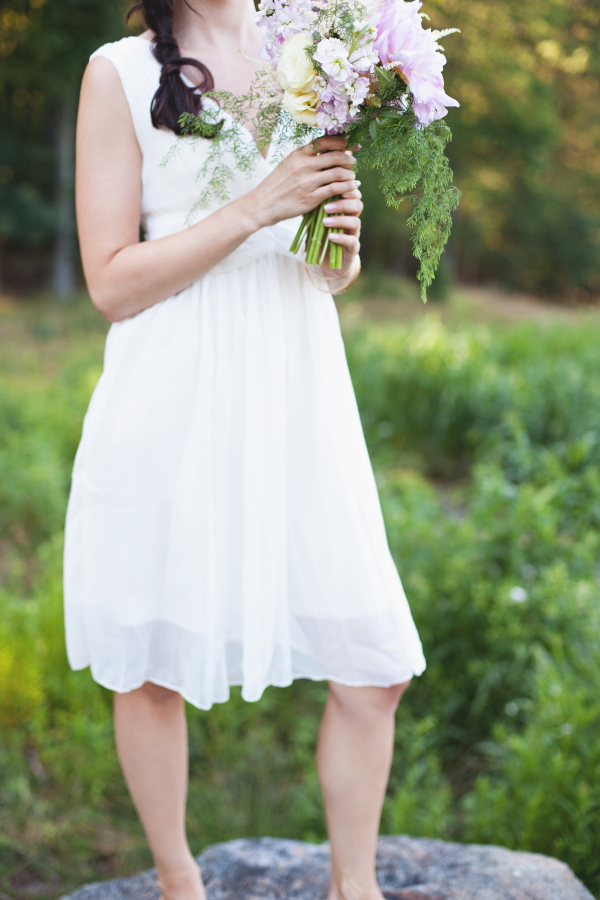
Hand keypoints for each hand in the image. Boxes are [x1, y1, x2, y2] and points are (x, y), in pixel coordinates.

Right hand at [241, 135, 358, 229]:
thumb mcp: (289, 164)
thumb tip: (329, 151)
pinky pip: (336, 189)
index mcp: (299, 154)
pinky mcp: (311, 198)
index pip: (326, 141)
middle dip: (349, 159)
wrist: (262, 204)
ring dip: (350, 175)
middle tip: (354, 162)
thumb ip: (307, 158)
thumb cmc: (277, 185)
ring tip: (352, 177)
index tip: (353, 144)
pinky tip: (351, 188)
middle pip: (337, 156)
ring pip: (339, 173)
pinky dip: (347, 188)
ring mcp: (308, 182)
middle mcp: (304, 165)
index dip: (343, 141)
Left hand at [320, 186, 361, 279]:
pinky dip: (342, 238)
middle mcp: (352, 220)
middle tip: (326, 207)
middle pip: (357, 205)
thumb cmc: (319, 236)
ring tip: (325, 222)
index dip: (347, 190)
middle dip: (343, 204)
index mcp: (345, 210)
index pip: (353, 195)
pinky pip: (352, 241)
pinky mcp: (353, 249)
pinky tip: (330, 237)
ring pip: (356, 222)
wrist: (323, 261)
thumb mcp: (314, 220)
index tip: (335, 188)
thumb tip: (303, 191)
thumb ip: (313, 207)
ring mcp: (354, 234)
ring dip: (340, 220)